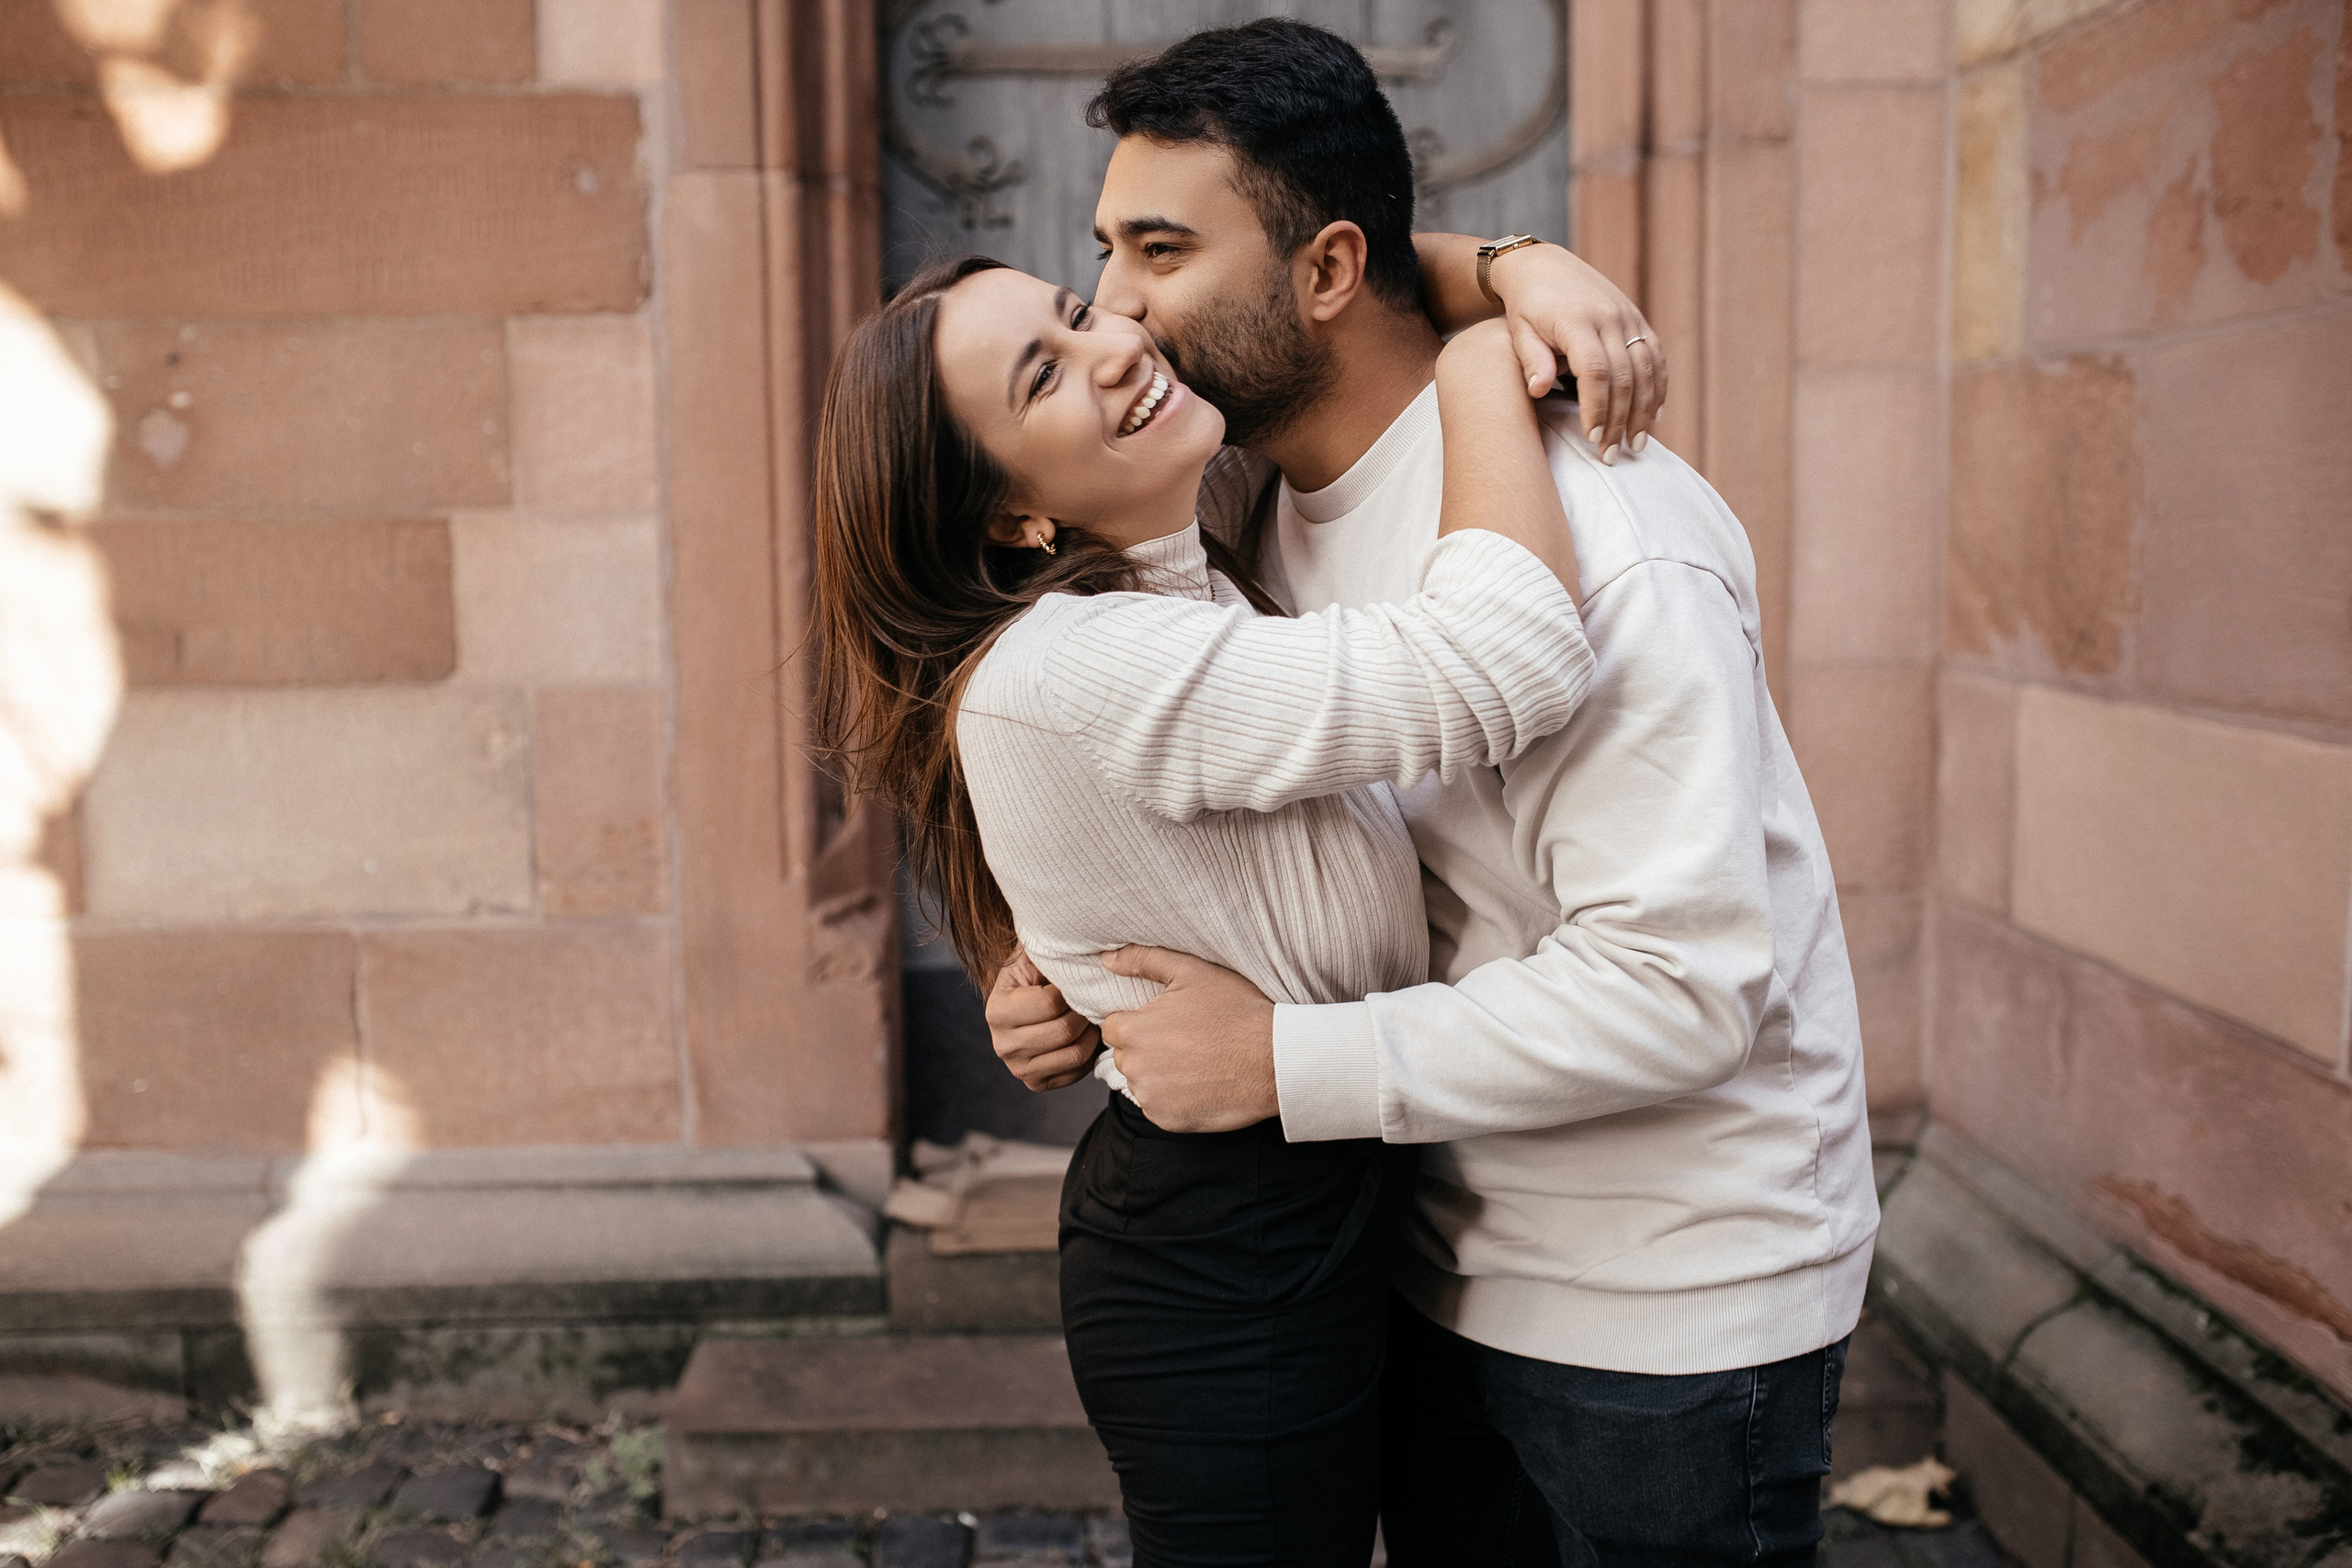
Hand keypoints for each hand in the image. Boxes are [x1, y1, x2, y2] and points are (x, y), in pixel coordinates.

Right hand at [985, 945, 1101, 1091]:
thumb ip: (1046, 946)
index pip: (1050, 1004)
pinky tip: (1083, 1036)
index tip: (1072, 981)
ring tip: (1088, 1015)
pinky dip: (1088, 1054)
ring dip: (1090, 1032)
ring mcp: (1018, 1068)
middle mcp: (1002, 1045)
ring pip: (1074, 1054)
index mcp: (997, 1010)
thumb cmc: (1036, 974)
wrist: (1028, 1001)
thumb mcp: (1033, 955)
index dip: (1070, 991)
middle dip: (1083, 1012)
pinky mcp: (1036, 1083)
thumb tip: (1070, 931)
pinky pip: (1076, 1072)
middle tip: (1088, 999)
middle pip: (1064, 1031)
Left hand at [1099, 945, 1277, 1132]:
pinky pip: (1158, 1106)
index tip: (1167, 1021)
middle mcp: (1134, 1068)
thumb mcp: (1192, 971)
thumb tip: (1106, 959)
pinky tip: (1201, 1083)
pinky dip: (1173, 1098)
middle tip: (1186, 1039)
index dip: (1139, 1021)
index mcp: (1134, 1030)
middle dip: (1147, 1047)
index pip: (1113, 1027)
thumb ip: (1143, 960)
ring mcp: (1150, 1098)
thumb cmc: (1237, 1011)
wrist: (1275, 1060)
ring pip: (1141, 1081)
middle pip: (1126, 1055)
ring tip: (1197, 1061)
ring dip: (1158, 1073)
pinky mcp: (1167, 1121)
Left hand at [1487, 241, 1665, 463]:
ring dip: (1644, 411)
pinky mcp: (1637, 318)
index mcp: (1578, 321)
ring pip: (1646, 370)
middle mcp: (1609, 317)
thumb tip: (1538, 391)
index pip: (1595, 372)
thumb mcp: (1518, 330)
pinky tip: (1655, 415)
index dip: (1597, 408)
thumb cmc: (1525, 306)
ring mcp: (1628, 317)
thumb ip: (1531, 360)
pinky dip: (1658, 387)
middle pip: (1624, 377)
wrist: (1543, 265)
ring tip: (1636, 445)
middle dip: (1620, 421)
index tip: (1591, 438)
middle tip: (1611, 456)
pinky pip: (1655, 356)